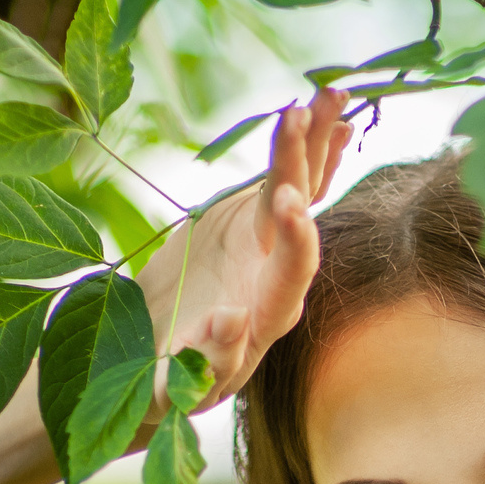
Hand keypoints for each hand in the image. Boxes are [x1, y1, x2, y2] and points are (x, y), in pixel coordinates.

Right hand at [137, 87, 352, 409]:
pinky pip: (286, 185)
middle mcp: (277, 281)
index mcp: (265, 320)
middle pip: (299, 222)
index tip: (289, 202)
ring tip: (331, 93)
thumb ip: (203, 361)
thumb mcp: (171, 387)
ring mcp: (268, 250)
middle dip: (303, 169)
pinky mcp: (252, 228)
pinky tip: (329, 118)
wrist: (153, 368)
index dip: (294, 240)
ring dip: (314, 144)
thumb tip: (232, 321)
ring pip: (299, 193)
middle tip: (304, 117)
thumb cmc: (160, 390)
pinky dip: (306, 152)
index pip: (290, 276)